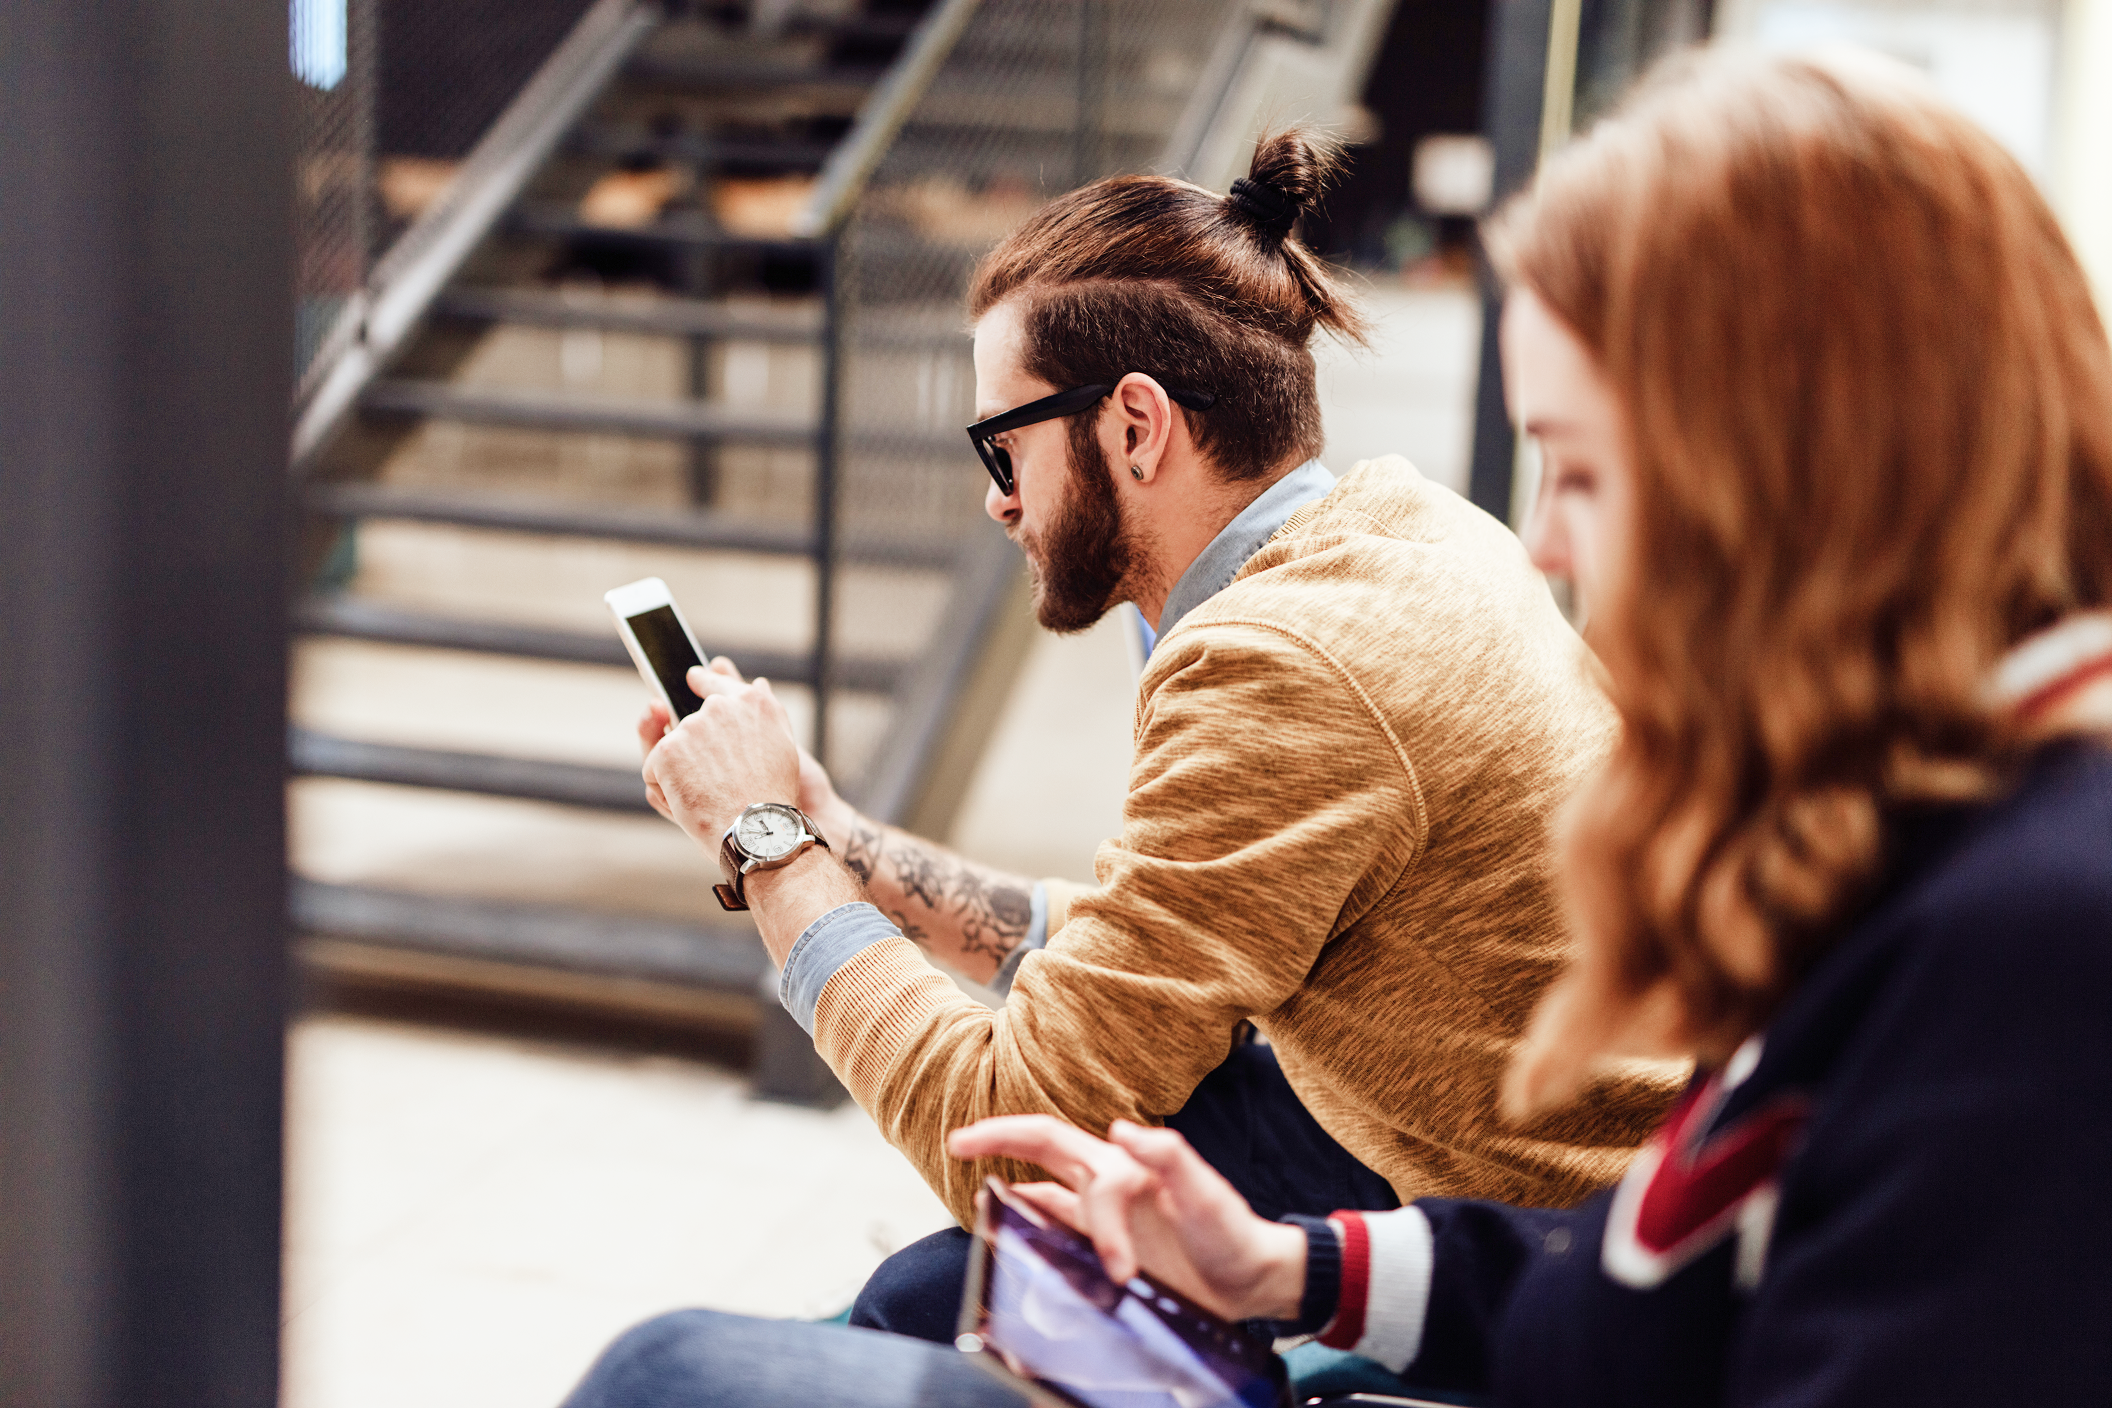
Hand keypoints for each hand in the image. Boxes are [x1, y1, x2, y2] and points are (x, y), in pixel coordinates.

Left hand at [635, 657, 847, 833]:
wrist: (759, 831)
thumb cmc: (773, 797)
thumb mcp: (782, 746)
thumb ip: (765, 714)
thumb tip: (758, 684)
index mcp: (754, 702)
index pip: (715, 684)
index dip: (702, 683)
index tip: (692, 678)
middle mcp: (721, 707)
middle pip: (687, 724)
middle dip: (692, 752)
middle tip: (716, 783)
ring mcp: (692, 726)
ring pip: (671, 752)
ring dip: (680, 775)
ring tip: (710, 797)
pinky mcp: (667, 750)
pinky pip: (654, 771)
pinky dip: (665, 791)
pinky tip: (691, 803)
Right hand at [947, 1115, 1307, 1322]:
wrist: (1251, 1279)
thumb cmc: (1232, 1234)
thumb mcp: (1208, 1195)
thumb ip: (1171, 1158)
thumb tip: (1125, 1130)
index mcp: (1124, 1163)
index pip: (1063, 1151)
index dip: (1027, 1156)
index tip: (1044, 1209)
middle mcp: (1109, 1183)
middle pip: (1043, 1149)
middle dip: (1000, 1138)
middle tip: (959, 1142)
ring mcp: (1106, 1217)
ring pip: (1045, 1191)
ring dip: (1013, 1190)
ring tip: (978, 1190)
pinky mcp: (1108, 1247)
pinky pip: (1059, 1227)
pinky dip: (1033, 1224)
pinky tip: (1015, 1227)